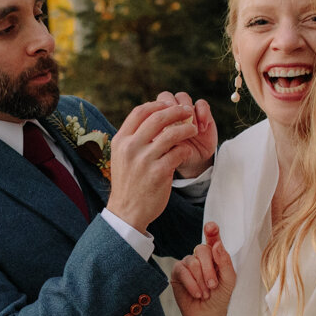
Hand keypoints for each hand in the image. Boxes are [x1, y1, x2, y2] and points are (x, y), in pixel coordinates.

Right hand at [105, 100, 199, 232]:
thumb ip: (133, 139)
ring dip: (186, 128)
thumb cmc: (128, 183)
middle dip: (176, 111)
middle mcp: (131, 147)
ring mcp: (144, 160)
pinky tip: (187, 152)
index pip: (139, 112)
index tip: (167, 104)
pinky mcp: (158, 173)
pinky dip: (186, 150)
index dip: (156, 104)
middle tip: (187, 110)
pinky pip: (179, 153)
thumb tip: (150, 119)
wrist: (126, 211)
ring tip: (194, 129)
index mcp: (121, 140)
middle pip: (157, 118)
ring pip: (171, 134)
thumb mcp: (121, 157)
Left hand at [156, 91, 216, 177]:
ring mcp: (186, 111)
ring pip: (183, 97)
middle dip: (171, 109)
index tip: (162, 129)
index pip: (152, 106)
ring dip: (187, 111)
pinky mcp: (202, 112)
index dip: (157, 113)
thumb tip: (155, 136)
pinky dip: (202, 113)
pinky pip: (201, 103)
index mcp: (156, 119)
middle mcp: (170, 112)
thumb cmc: (173, 158)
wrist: (193, 162)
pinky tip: (202, 129)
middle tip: (177, 124)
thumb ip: (157, 142)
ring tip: (192, 130)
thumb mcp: (162, 153)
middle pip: (166, 96)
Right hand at [170, 222, 235, 315]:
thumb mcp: (228, 281)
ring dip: (201, 280)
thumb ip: (224, 262)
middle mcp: (201, 257)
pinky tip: (197, 294)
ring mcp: (188, 264)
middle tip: (213, 286)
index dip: (212, 232)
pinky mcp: (177, 273)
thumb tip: (216, 244)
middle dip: (209, 269)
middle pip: (202, 250)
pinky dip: (192, 284)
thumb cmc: (220, 298)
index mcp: (216, 256)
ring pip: (193, 262)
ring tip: (206, 294)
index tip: (211, 227)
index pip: (213, 239)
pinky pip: (183, 271)